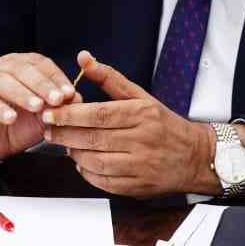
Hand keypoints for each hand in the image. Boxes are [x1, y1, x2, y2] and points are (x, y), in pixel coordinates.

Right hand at [0, 52, 80, 166]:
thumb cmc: (19, 124)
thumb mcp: (43, 116)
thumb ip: (58, 106)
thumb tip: (77, 99)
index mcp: (22, 66)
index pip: (41, 64)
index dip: (56, 78)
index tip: (69, 94)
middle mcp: (1, 68)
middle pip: (21, 69)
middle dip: (41, 85)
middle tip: (56, 99)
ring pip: (1, 81)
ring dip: (21, 93)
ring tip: (36, 107)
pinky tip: (10, 118)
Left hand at [43, 51, 244, 196]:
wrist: (196, 156)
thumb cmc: (164, 124)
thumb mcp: (141, 96)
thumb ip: (109, 79)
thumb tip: (84, 58)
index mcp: (142, 114)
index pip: (99, 114)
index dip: (70, 115)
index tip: (50, 113)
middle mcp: (143, 140)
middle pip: (94, 139)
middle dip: (65, 135)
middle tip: (48, 130)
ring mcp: (142, 165)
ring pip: (97, 162)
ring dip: (74, 155)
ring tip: (66, 145)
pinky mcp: (140, 186)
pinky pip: (105, 182)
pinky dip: (88, 174)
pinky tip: (82, 163)